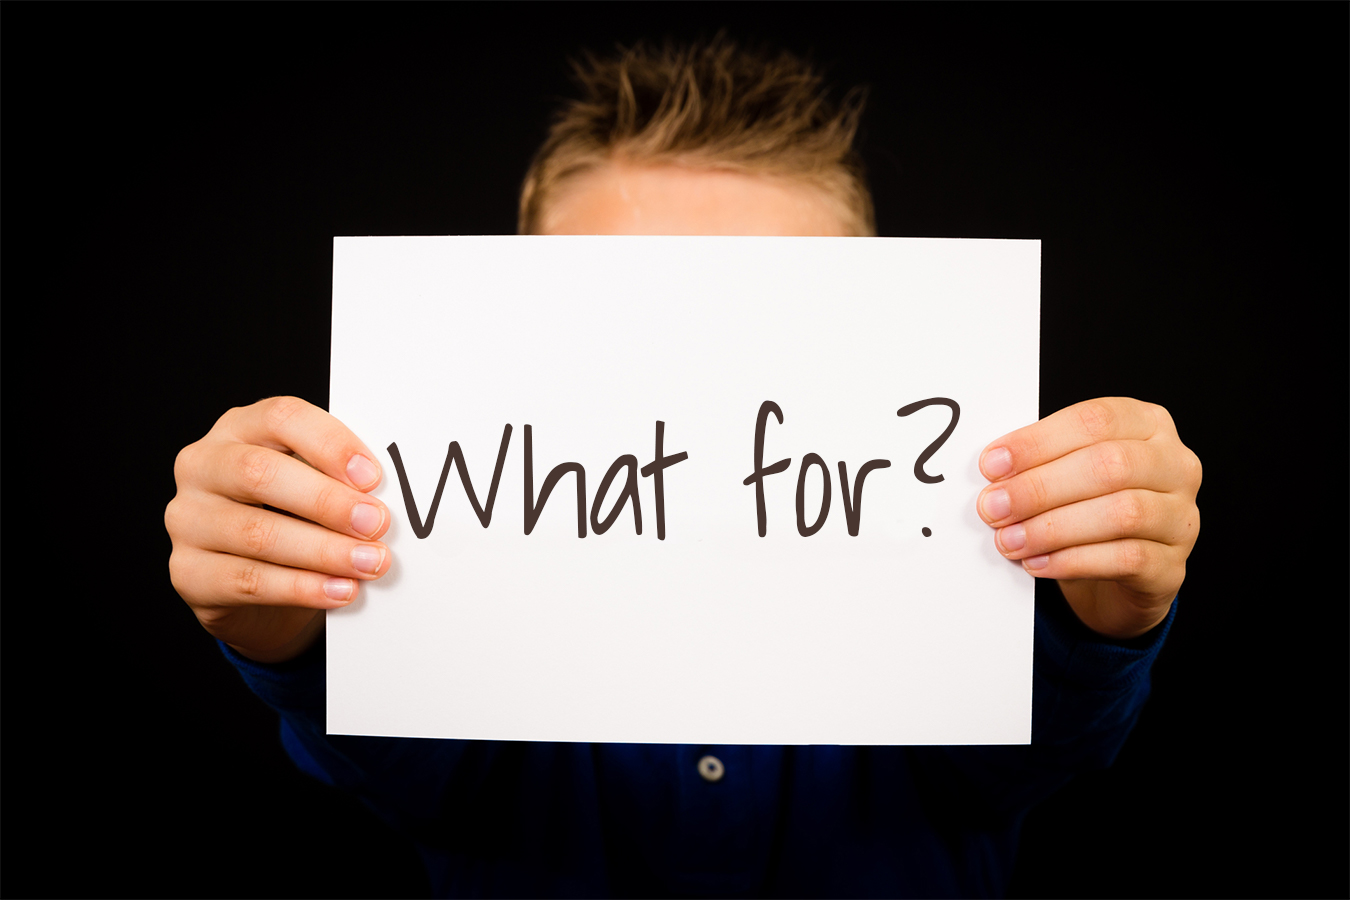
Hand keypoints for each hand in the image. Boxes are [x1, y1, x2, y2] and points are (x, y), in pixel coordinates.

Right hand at [166, 397, 392, 662]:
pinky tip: (341, 590)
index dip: (329, 444)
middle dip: (327, 501)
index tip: (373, 477)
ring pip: (256, 532)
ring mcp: (188, 519)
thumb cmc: (295, 517)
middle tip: (377, 524)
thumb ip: (340, 478)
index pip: (281, 417)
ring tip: (370, 563)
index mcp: (240, 428)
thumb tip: (392, 492)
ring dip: (323, 551)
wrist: (259, 585)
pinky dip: (302, 587)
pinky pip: (248, 580)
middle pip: (260, 473)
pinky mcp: (188, 572)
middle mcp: (203, 466)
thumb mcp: (314, 484)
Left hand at [976, 398, 1200, 639]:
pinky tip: (1038, 563)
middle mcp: (1175, 465)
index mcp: (1148, 425)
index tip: (992, 464)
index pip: (1095, 421)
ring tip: (1009, 540)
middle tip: (994, 507)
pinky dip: (1073, 560)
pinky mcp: (1172, 565)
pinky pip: (1126, 559)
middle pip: (1109, 466)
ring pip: (1122, 513)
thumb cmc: (1088, 507)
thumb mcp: (1068, 473)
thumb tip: (993, 470)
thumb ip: (1039, 463)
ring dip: (1053, 528)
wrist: (1119, 575)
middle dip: (1040, 487)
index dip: (1039, 442)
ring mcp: (1181, 516)